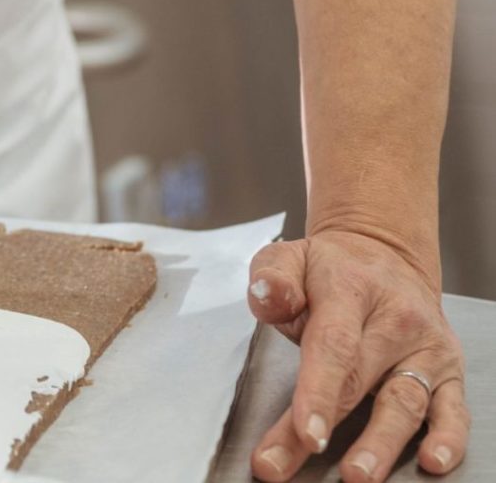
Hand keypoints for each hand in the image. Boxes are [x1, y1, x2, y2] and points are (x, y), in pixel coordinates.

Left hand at [247, 230, 469, 480]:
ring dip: (381, 444)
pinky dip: (447, 438)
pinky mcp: (447, 371)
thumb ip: (273, 278)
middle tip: (291, 464)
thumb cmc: (329, 270)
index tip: (304, 432)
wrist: (385, 257)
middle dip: (325, 429)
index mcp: (349, 290)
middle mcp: (394, 321)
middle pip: (358, 383)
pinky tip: (432, 461)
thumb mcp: (290, 258)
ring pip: (405, 402)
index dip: (318, 391)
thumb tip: (266, 296)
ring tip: (359, 476)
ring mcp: (424, 348)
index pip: (333, 344)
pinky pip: (452, 409)